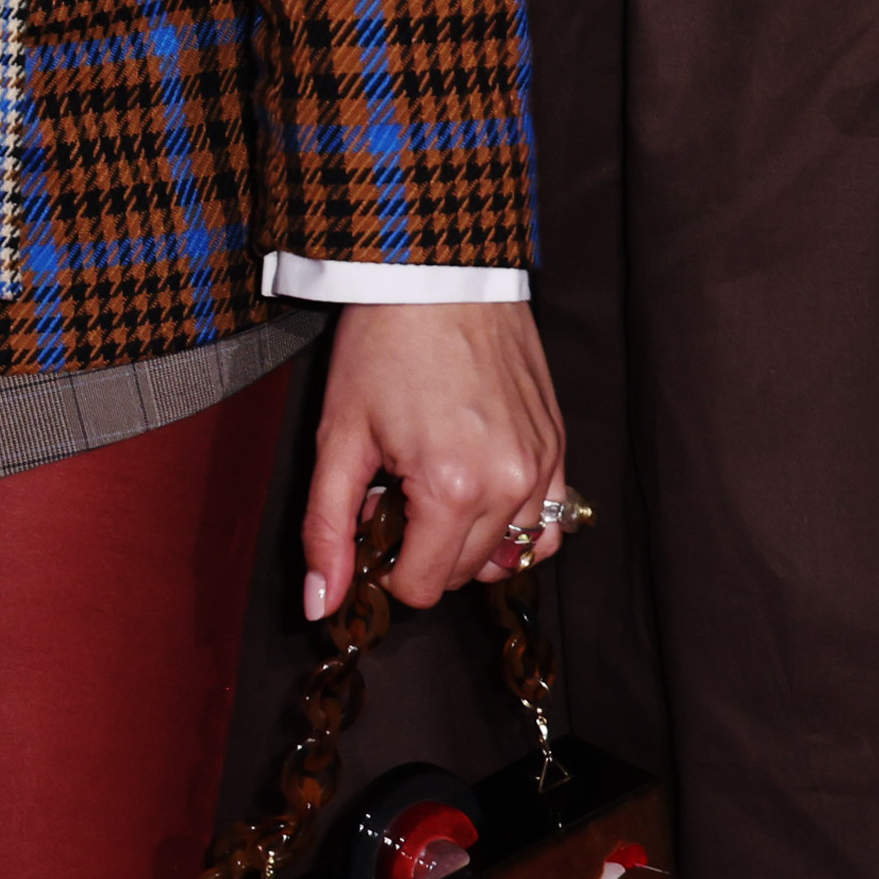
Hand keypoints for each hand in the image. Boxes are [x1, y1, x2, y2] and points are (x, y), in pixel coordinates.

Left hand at [307, 299, 566, 613]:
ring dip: (466, 541)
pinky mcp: (558, 447)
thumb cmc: (382, 345)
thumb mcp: (337, 437)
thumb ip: (326, 528)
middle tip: (392, 492)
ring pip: (506, 556)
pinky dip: (513, 525)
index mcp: (452, 490)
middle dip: (418, 549)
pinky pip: (547, 523)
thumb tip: (320, 605)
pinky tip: (478, 491)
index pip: (419, 587)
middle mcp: (509, 487)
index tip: (366, 523)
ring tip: (433, 488)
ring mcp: (542, 467)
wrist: (439, 273)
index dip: (381, 567)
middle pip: (460, 575)